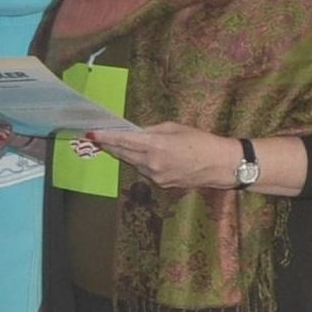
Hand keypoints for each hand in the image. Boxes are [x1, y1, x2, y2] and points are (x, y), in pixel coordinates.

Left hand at [89, 118, 243, 192]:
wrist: (220, 165)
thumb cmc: (200, 141)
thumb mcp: (175, 127)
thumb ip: (152, 130)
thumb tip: (135, 132)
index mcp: (155, 144)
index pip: (123, 140)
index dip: (106, 137)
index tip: (91, 133)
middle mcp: (151, 163)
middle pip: (123, 154)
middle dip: (109, 145)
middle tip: (97, 138)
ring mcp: (155, 176)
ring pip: (133, 163)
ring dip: (126, 154)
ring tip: (120, 144)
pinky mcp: (160, 184)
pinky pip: (144, 170)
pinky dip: (141, 162)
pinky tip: (145, 156)